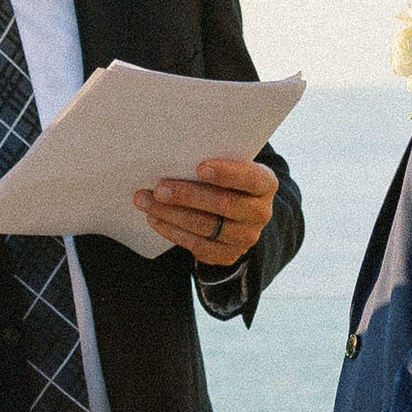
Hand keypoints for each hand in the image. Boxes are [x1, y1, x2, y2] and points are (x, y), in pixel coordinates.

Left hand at [135, 152, 278, 268]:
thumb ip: (212, 162)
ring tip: (146, 200)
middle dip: (187, 196)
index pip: (250, 179)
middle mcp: (260, 213)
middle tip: (159, 188)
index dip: (226, 174)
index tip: (199, 168)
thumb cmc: (227, 180)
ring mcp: (246, 237)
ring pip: (206, 227)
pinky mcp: (228, 255)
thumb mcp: (230, 167)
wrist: (238, 214)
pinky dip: (173, 231)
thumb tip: (173, 155)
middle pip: (223, 205)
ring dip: (171, 214)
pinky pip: (198, 246)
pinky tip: (155, 219)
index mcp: (265, 184)